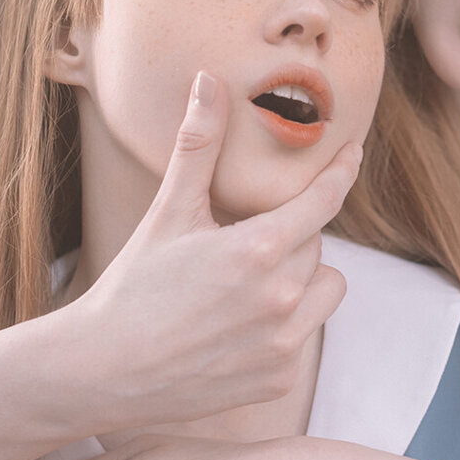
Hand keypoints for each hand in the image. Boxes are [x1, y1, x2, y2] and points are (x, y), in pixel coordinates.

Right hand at [64, 71, 356, 430]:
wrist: (106, 370)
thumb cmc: (135, 286)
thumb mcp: (168, 213)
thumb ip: (199, 147)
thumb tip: (209, 82)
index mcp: (258, 250)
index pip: (323, 200)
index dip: (342, 172)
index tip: (353, 153)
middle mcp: (281, 298)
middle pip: (315, 244)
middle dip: (287, 235)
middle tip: (239, 241)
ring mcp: (284, 342)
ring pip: (326, 287)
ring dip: (301, 277)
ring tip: (249, 282)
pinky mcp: (280, 377)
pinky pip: (307, 331)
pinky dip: (286, 322)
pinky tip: (238, 325)